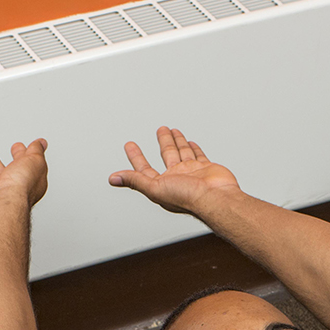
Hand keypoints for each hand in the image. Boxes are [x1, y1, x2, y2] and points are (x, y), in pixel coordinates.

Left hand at [107, 126, 239, 213]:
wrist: (216, 197)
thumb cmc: (189, 198)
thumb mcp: (154, 188)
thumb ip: (135, 181)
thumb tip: (114, 179)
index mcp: (162, 185)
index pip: (144, 168)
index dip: (136, 157)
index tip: (130, 145)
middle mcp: (176, 179)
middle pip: (166, 155)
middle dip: (161, 142)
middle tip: (158, 130)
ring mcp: (192, 173)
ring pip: (181, 152)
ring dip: (175, 142)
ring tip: (171, 131)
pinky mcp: (205, 169)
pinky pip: (198, 156)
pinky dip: (193, 149)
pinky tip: (190, 143)